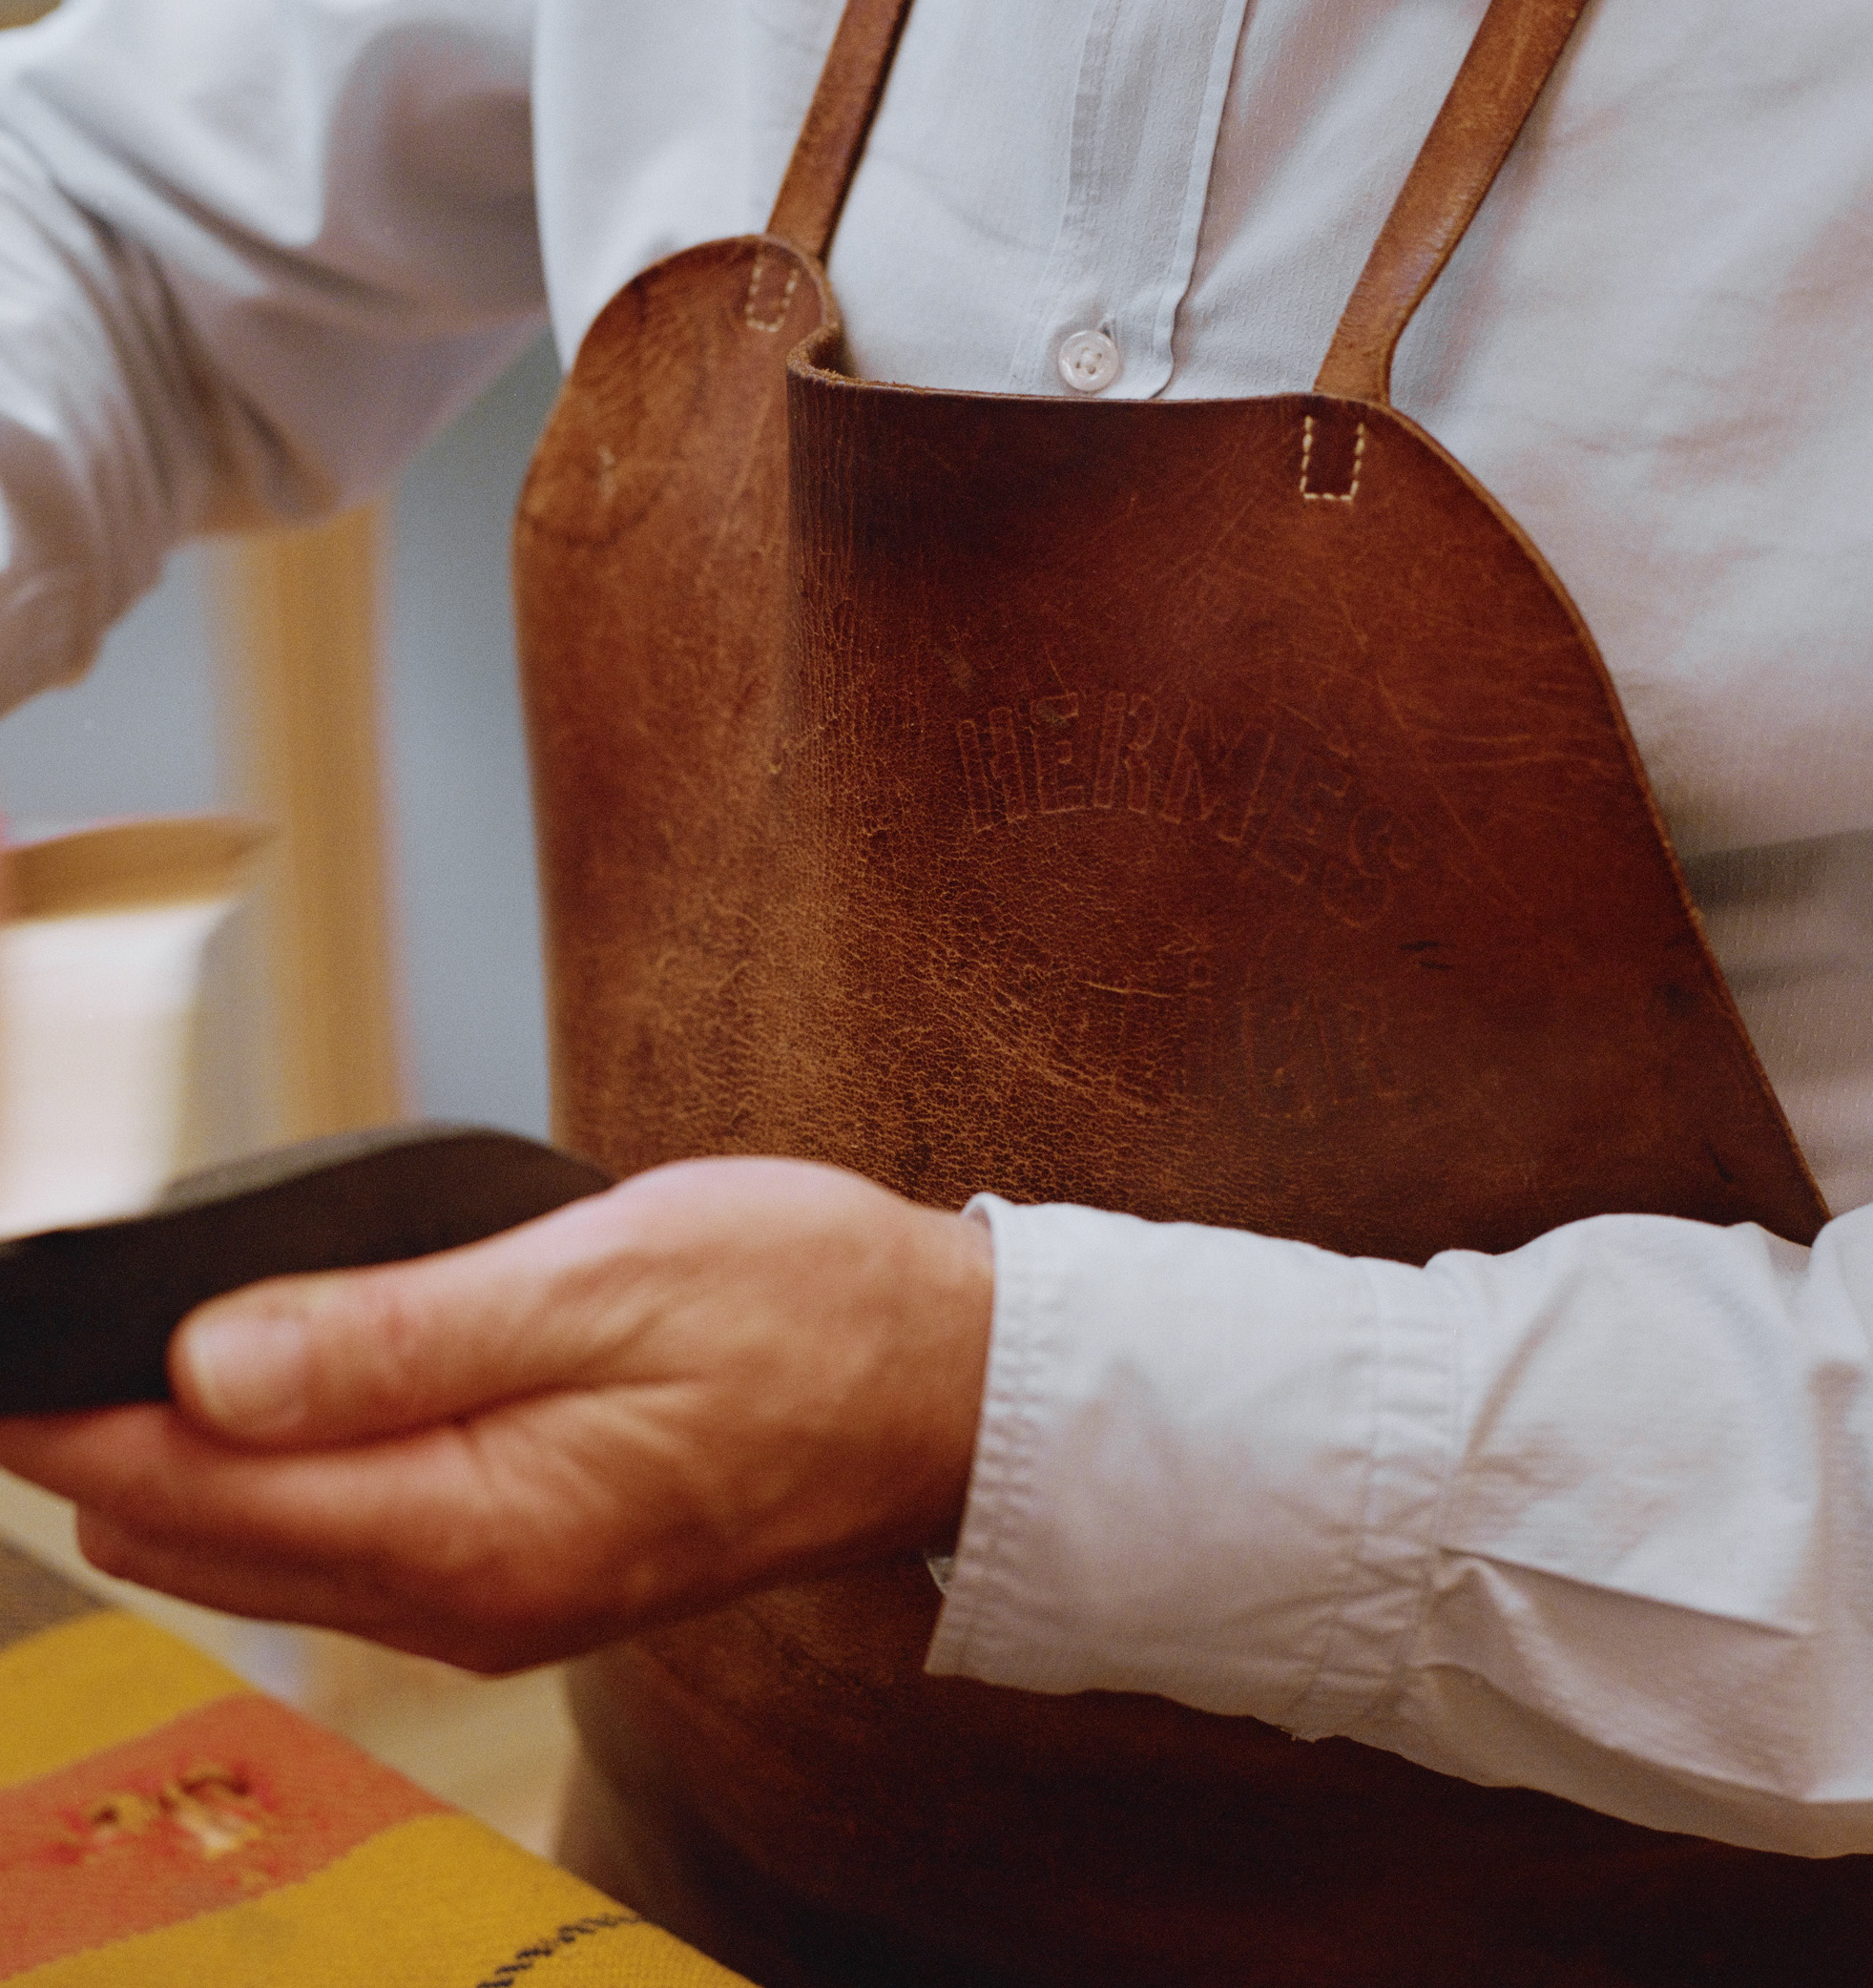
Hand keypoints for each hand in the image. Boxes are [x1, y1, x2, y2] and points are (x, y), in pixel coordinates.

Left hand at [0, 1158, 992, 1671]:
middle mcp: (463, 1597)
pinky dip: (267, 1469)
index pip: (188, 1488)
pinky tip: (269, 1383)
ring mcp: (490, 1596)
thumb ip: (398, 1336)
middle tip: (51, 1316)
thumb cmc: (804, 1309)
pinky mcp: (520, 1567)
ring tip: (130, 1334)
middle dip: (97, 1433)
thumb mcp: (603, 1282)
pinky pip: (337, 1537)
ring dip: (175, 1451)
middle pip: (194, 1535)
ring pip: (255, 1543)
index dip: (63, 1408)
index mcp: (476, 1528)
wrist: (943, 1387)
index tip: (0, 1333)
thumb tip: (205, 1365)